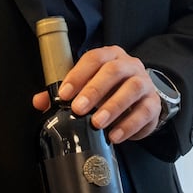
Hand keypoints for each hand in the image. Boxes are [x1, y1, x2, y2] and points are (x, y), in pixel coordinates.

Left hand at [29, 45, 162, 143]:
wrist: (140, 101)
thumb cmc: (109, 91)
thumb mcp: (88, 88)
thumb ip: (65, 93)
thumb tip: (39, 101)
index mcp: (110, 56)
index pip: (94, 58)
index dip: (78, 75)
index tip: (64, 94)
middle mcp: (129, 65)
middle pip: (114, 71)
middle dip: (94, 90)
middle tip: (79, 109)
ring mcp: (144, 83)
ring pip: (131, 90)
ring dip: (112, 107)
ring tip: (96, 124)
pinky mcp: (153, 104)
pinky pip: (144, 112)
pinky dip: (128, 125)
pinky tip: (114, 135)